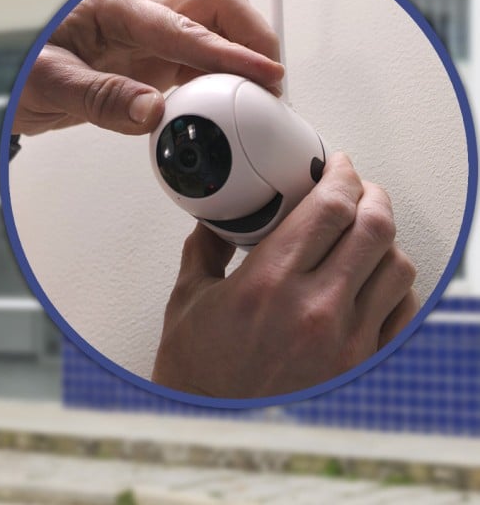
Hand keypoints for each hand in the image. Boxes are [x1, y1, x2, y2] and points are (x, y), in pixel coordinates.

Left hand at [13, 0, 283, 135]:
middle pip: (215, 6)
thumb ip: (99, 99)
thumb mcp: (47, 84)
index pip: (184, 27)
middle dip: (251, 35)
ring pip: (213, 32)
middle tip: (272, 80)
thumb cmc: (17, 69)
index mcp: (113, 7)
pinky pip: (197, 61)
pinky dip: (219, 79)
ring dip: (239, 60)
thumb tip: (151, 113)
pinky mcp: (149, 59)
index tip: (264, 74)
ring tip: (257, 100)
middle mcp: (137, 13)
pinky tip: (225, 105)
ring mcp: (147, 35)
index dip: (229, 53)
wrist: (6, 82)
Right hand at [151, 153, 418, 397]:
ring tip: (365, 233)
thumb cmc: (197, 369)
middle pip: (374, 228)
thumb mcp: (188, 297)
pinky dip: (395, 286)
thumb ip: (206, 247)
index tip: (337, 167)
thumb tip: (218, 217)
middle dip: (371, 196)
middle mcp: (313, 310)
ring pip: (397, 266)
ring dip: (385, 240)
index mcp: (267, 284)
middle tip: (359, 188)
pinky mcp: (362, 365)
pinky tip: (373, 279)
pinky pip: (404, 312)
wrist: (212, 425)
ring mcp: (345, 341)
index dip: (342, 176)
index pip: (329, 208)